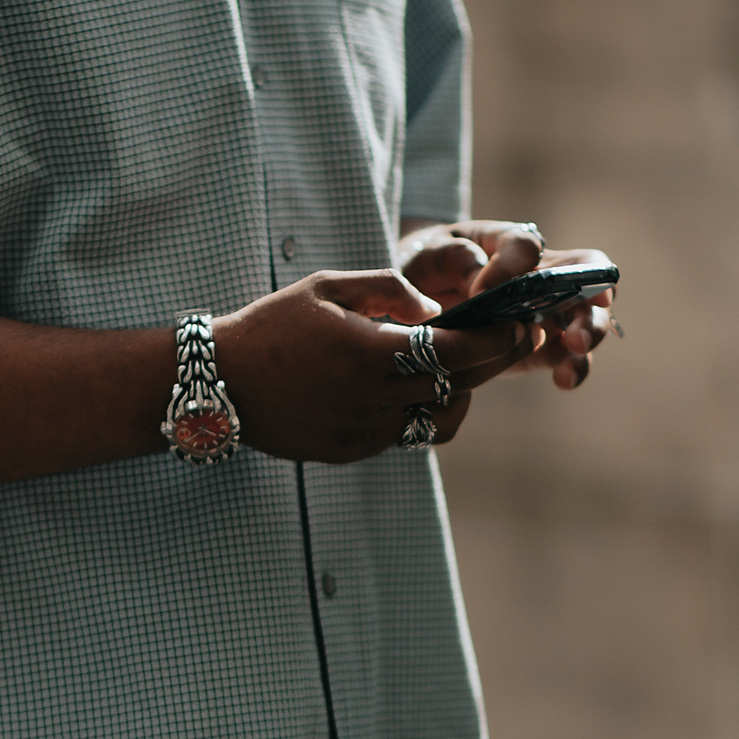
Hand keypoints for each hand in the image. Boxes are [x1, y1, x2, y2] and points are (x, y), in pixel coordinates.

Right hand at [213, 268, 531, 465]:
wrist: (219, 382)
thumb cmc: (273, 325)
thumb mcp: (327, 287)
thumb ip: (389, 288)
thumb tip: (436, 309)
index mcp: (368, 354)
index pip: (457, 352)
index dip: (498, 338)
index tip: (518, 322)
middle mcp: (371, 400)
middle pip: (460, 386)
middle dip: (495, 361)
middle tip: (515, 338)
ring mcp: (363, 433)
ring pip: (441, 419)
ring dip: (463, 392)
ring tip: (465, 366)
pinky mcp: (353, 451)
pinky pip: (409, 435)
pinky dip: (425, 411)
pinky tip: (419, 387)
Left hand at [398, 217, 615, 391]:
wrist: (414, 301)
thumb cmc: (427, 265)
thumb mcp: (428, 253)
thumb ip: (454, 257)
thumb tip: (482, 279)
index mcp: (508, 245)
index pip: (526, 244)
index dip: (512, 264)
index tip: (480, 290)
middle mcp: (538, 274)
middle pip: (584, 275)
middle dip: (589, 298)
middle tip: (574, 333)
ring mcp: (544, 311)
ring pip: (585, 318)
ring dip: (587, 337)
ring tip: (572, 357)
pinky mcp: (538, 346)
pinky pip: (567, 356)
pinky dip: (571, 368)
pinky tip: (564, 381)